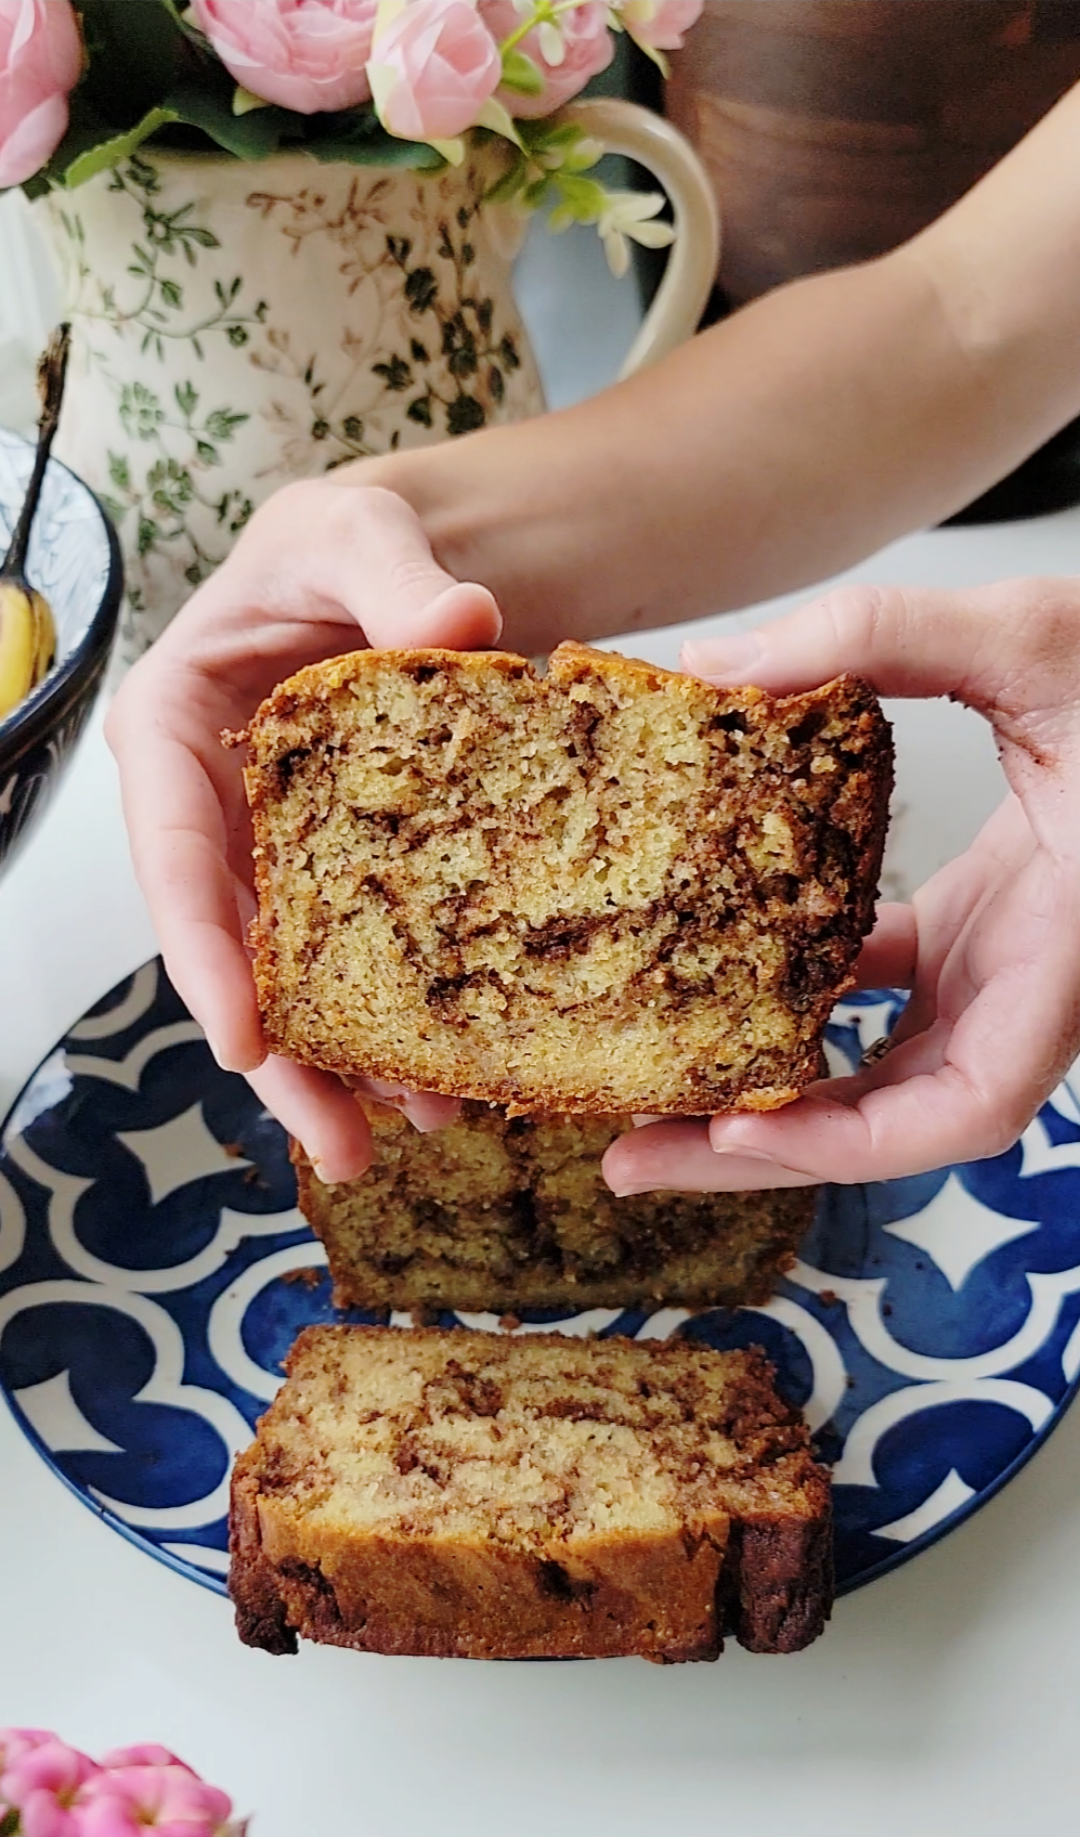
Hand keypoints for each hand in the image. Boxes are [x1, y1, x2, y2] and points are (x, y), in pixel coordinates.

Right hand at [105, 479, 501, 1180]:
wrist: (386, 566)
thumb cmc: (340, 541)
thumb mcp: (354, 532)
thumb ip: (395, 572)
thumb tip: (463, 625)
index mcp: (171, 735)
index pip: (174, 864)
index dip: (206, 960)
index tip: (242, 1045)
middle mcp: (207, 811)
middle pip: (232, 954)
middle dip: (281, 1061)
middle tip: (344, 1149)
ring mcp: (269, 850)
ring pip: (294, 977)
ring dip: (345, 1062)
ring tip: (420, 1130)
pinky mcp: (334, 871)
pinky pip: (355, 956)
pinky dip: (392, 1015)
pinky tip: (446, 1074)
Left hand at [603, 577, 1079, 1196]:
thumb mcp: (1034, 633)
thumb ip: (884, 634)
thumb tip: (717, 666)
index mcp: (1064, 949)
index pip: (969, 1106)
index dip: (853, 1139)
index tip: (740, 1127)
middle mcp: (1035, 983)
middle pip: (898, 1119)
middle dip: (767, 1151)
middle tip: (630, 1160)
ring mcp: (1005, 964)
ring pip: (886, 1072)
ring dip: (775, 1092)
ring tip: (653, 1096)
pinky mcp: (979, 931)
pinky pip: (886, 992)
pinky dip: (806, 999)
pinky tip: (722, 977)